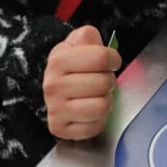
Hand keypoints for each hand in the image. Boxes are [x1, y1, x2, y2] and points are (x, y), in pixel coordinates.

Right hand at [43, 25, 120, 140]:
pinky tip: (89, 112)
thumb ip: (89, 37)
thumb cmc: (72, 66)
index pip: (101, 58)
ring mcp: (55, 109)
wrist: (55, 89)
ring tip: (96, 96)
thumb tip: (98, 45)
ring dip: (105, 101)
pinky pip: (94, 127)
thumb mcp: (78, 43)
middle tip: (100, 81)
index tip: (109, 62)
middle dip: (108, 81)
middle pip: (104, 83)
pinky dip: (98, 121)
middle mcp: (53, 85)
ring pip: (102, 107)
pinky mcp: (60, 128)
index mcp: (58, 60)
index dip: (113, 59)